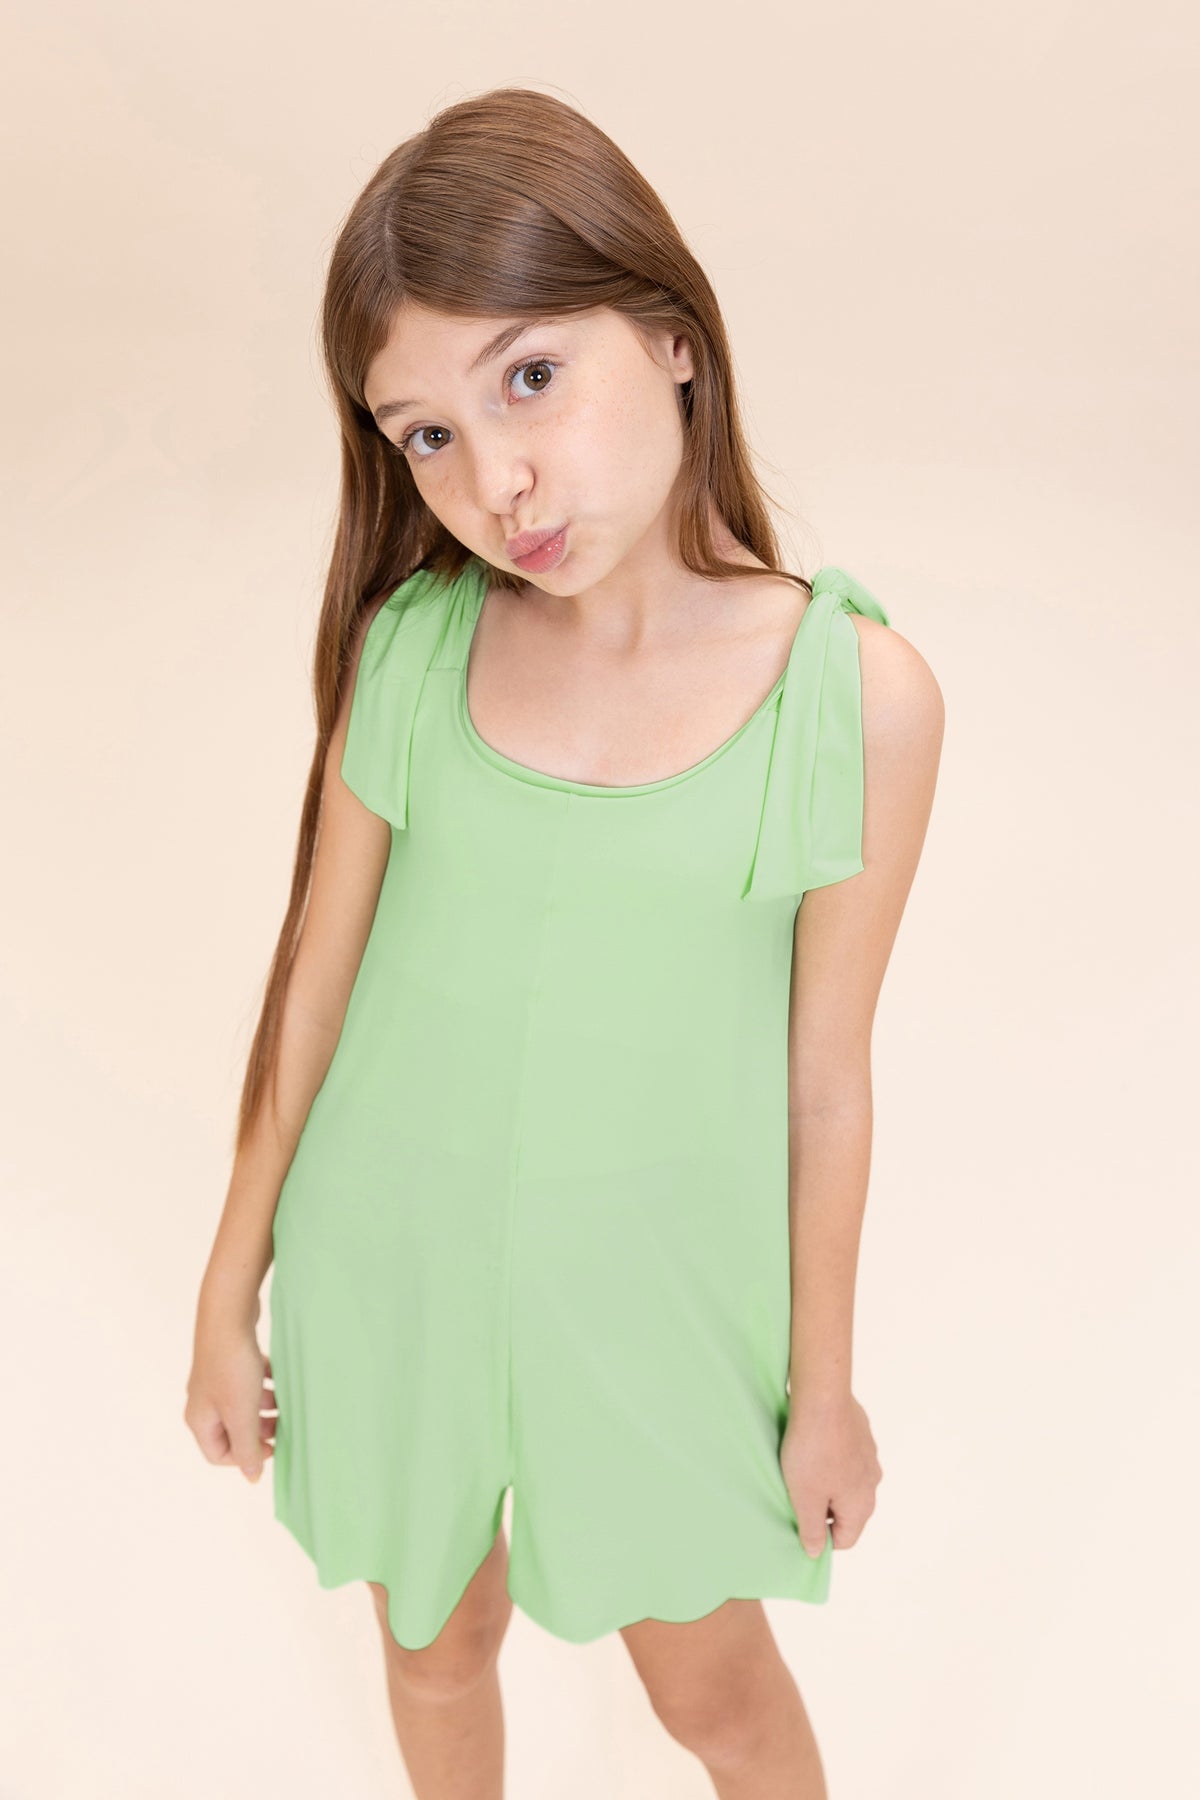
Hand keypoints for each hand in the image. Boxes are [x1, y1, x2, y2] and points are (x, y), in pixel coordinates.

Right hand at [184, 1322, 275, 1483]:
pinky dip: (264, 1381)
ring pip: (244, 1403)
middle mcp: (204, 1401)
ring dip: (265, 1405)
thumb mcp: (241, 1414)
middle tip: (283, 1424)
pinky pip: (250, 1379)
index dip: (246, 1457)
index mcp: (200, 1419)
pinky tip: (279, 1375)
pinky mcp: (230, 1359)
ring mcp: (216, 1379)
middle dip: (259, 1430)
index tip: (273, 1447)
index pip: (219, 1454)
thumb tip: (252, 1477)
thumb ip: (247, 1447)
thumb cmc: (232, 1366)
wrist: (228, 1314)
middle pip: (233, 1429)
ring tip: (285, 1399)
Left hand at [779, 1389, 882, 1559]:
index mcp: (861, 1505)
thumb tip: (816, 1552)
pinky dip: (831, 1457)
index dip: (820, 1537)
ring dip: (826, 1480)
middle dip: (822, 1506)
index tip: (798, 1520)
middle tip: (796, 1492)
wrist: (822, 1398)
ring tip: (802, 1466)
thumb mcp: (804, 1498)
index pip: (845, 1539)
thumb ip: (811, 1530)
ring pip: (847, 1481)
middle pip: (847, 1510)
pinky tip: (813, 1444)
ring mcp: (869, 1456)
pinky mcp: (862, 1434)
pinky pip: (846, 1456)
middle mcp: (872, 1483)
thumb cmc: (812, 1451)